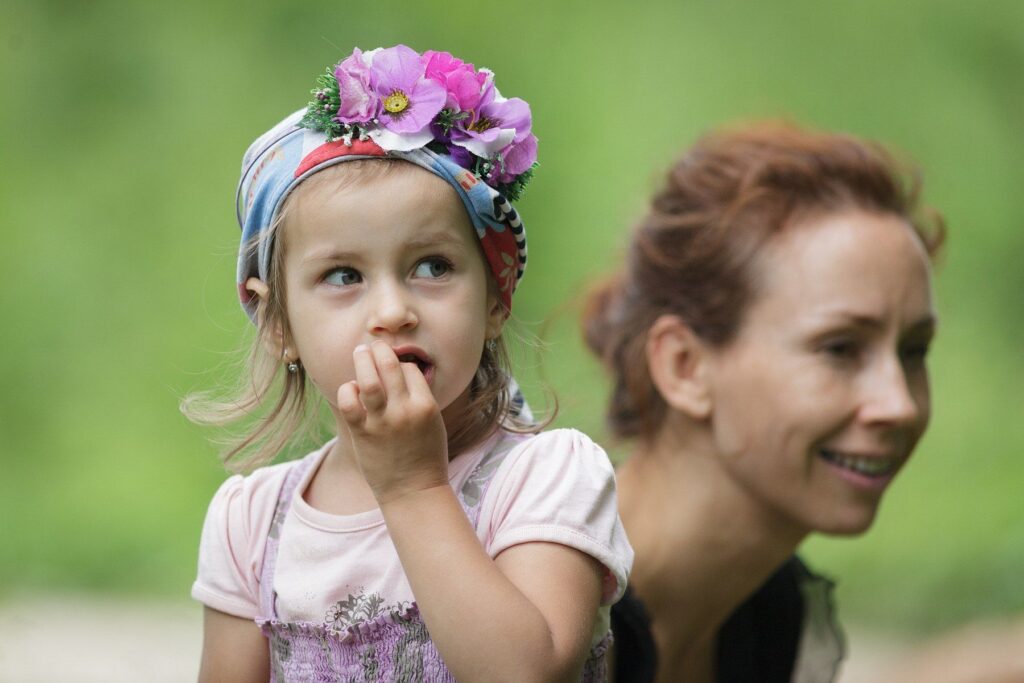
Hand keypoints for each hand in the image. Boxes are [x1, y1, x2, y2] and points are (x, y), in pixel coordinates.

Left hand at [337, 340, 449, 503]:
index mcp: (426, 406)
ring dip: (362, 360)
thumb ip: (419, 397)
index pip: (410, 369)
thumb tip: (402, 370)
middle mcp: (404, 411)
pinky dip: (347, 390)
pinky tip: (351, 390)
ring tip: (359, 353)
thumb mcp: (433, 422)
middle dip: (380, 350)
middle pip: (389, 365)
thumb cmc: (426, 456)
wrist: (413, 491)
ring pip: (368, 379)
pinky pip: (349, 402)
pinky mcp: (362, 434)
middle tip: (372, 347)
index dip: (402, 363)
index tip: (395, 366)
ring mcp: (382, 422)